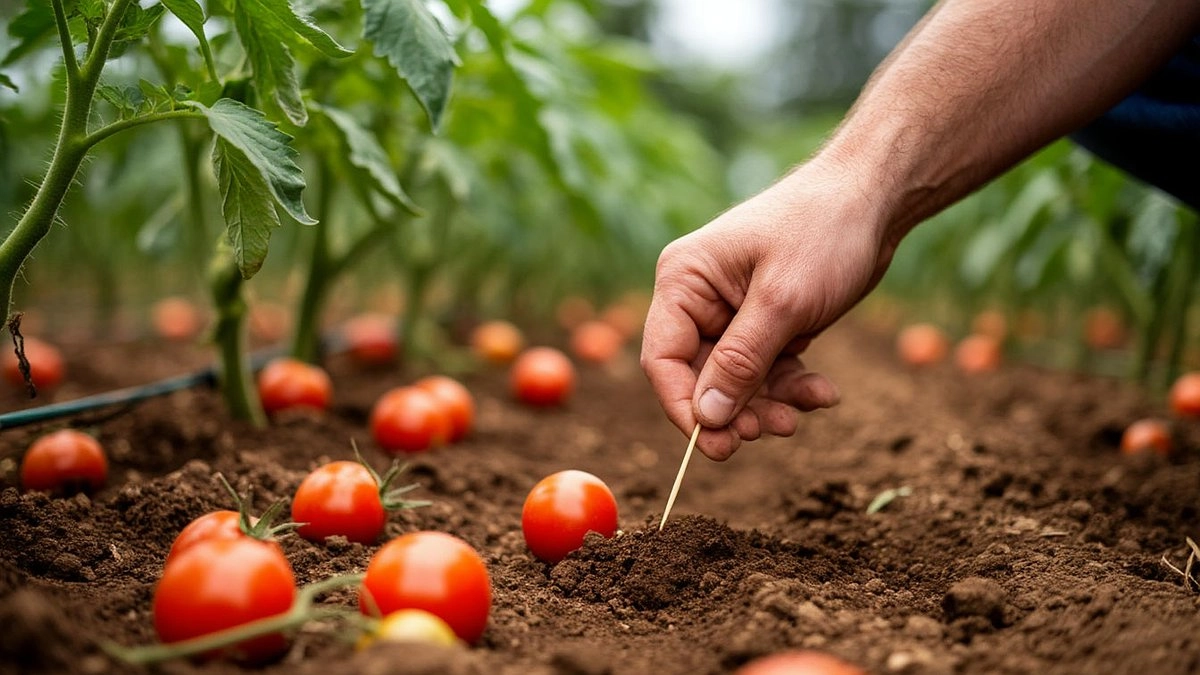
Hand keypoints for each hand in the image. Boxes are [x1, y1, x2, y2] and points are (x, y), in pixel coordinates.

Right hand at [640, 160, 896, 459]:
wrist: (874, 199)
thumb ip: (741, 362)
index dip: (685, 407)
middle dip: (738, 408)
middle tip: (775, 430)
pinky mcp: (764, 323)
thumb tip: (706, 417)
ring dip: (769, 403)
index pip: (663, 359)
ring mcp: (731, 312)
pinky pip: (766, 370)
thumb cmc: (823, 232)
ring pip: (736, 382)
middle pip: (700, 377)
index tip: (717, 444)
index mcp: (683, 280)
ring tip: (807, 408)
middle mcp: (698, 298)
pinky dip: (792, 386)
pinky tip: (823, 393)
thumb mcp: (782, 302)